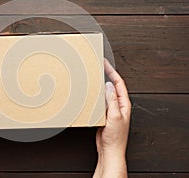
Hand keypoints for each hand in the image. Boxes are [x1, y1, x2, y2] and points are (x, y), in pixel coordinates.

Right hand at [93, 59, 131, 177]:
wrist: (110, 149)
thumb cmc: (115, 137)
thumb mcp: (115, 116)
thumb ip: (112, 100)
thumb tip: (109, 86)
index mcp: (124, 103)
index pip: (119, 83)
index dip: (112, 71)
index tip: (105, 63)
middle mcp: (118, 105)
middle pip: (112, 85)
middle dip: (106, 74)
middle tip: (97, 66)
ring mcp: (111, 109)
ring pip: (105, 92)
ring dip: (99, 84)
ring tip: (92, 76)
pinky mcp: (104, 114)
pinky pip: (99, 101)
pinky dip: (95, 95)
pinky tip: (89, 93)